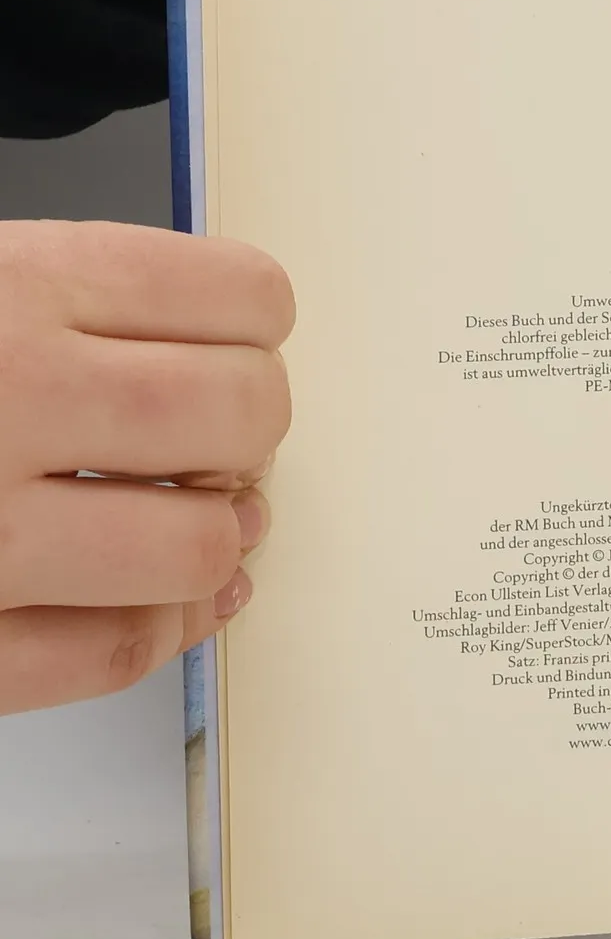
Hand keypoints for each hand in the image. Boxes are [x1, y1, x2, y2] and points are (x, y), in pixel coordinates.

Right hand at [0, 221, 292, 715]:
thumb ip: (71, 300)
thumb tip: (216, 330)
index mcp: (14, 287)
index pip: (239, 295)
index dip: (257, 328)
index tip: (240, 344)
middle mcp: (9, 395)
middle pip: (243, 412)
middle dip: (251, 432)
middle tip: (214, 440)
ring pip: (201, 542)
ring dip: (213, 538)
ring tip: (186, 516)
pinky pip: (110, 650)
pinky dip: (159, 629)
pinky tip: (170, 602)